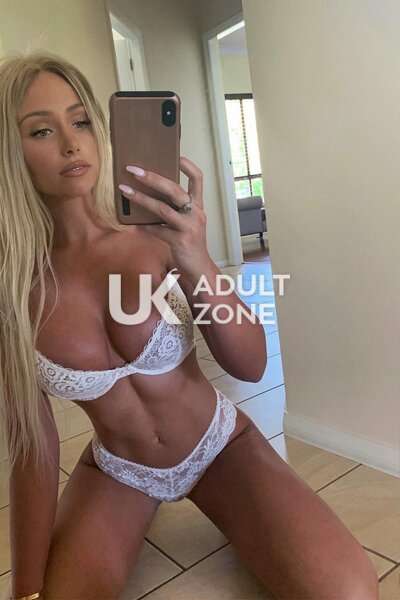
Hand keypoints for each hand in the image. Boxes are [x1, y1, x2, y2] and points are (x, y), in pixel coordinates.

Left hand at [118, 156, 210, 276]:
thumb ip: (175, 209)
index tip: (176, 155)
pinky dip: (143, 227)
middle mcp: (196, 213)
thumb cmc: (189, 242)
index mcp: (198, 206)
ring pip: (163, 209)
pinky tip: (132, 225)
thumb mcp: (187, 222)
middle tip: (133, 170)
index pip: (198, 179)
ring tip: (125, 191)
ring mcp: (189, 227)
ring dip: (141, 199)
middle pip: (174, 190)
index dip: (188, 166)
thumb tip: (150, 194)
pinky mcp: (180, 241)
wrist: (199, 267)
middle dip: (152, 178)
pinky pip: (157, 231)